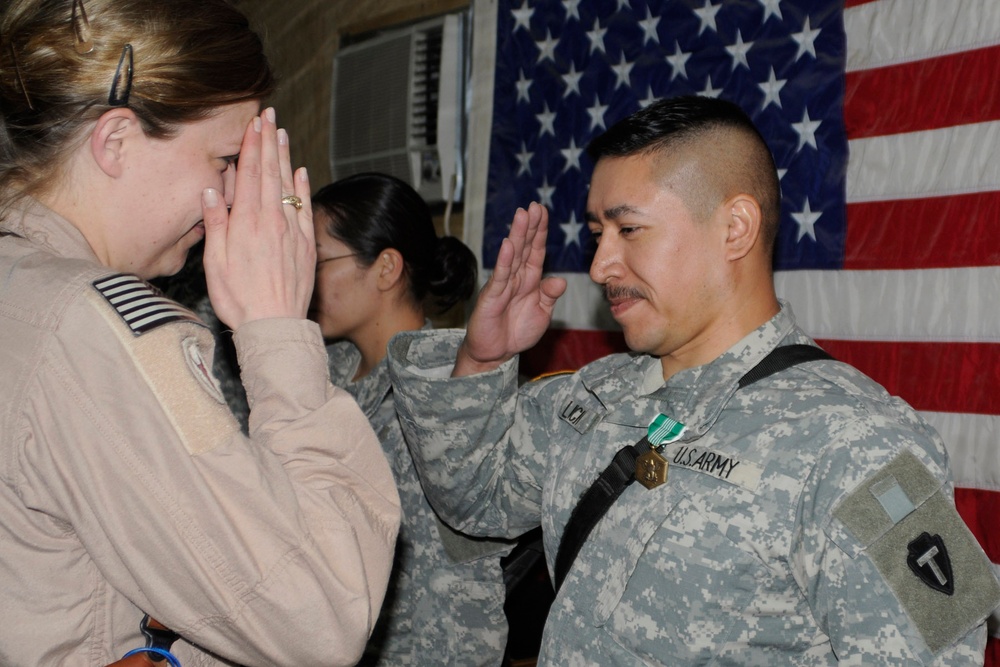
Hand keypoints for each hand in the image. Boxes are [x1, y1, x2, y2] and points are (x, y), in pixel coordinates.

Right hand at [201, 107, 314, 329]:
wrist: (274, 325)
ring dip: (285, 157)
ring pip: (289, 185)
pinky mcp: (306, 245)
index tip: (253, 123)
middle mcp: (273, 221)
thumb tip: (212, 190)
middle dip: (268, 141)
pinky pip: (305, 208)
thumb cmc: (239, 299)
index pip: (250, 174)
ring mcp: (293, 231)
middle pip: (271, 172)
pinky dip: (303, 187)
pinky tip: (302, 172)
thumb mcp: (215, 262)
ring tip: (282, 133)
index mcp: (247, 222)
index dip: (251, 146)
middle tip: (269, 115)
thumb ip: (216, 223)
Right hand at [453, 202, 566, 376]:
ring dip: (517, 235)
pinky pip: (499, 277)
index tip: (543, 211)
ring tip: (521, 215)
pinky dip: (504, 261)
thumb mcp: (542, 313)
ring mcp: (502, 285)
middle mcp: (516, 277)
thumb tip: (560, 280)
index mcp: (529, 279)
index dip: (540, 232)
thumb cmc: (517, 331)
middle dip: (529, 226)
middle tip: (534, 205)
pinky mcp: (491, 297)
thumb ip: (549, 295)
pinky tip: (508, 245)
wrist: (496, 353)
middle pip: (524, 247)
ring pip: (511, 256)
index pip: (536, 250)